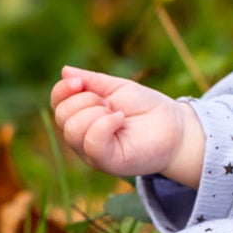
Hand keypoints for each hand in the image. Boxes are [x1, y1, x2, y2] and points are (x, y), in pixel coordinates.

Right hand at [50, 67, 205, 187]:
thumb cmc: (146, 108)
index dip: (62, 89)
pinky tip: (120, 120)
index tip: (79, 81)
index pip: (57, 103)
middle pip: (63, 115)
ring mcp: (92, 152)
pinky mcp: (107, 162)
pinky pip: (92, 142)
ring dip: (97, 113)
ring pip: (74, 129)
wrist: (174, 127)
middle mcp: (82, 137)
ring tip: (118, 114)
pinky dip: (105, 125)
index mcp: (82, 117)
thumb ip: (92, 81)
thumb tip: (65, 70)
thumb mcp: (117, 88)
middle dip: (87, 100)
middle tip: (112, 104)